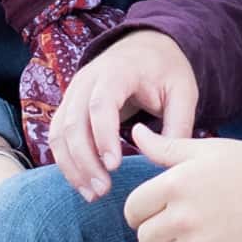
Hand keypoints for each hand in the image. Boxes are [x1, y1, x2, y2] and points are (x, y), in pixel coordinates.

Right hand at [49, 33, 198, 196]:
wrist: (146, 47)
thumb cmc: (166, 70)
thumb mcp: (183, 91)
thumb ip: (178, 126)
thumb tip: (166, 164)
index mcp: (118, 71)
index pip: (101, 105)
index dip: (103, 136)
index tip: (114, 166)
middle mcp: (87, 79)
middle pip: (74, 122)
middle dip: (85, 160)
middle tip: (103, 190)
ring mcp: (74, 92)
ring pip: (60, 132)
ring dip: (72, 166)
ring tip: (93, 194)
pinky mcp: (69, 106)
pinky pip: (58, 136)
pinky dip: (66, 162)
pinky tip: (83, 183)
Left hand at [122, 130, 241, 241]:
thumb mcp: (209, 151)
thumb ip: (167, 147)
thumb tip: (136, 135)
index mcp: (177, 184)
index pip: (132, 210)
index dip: (144, 211)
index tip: (162, 211)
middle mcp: (183, 217)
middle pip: (144, 239)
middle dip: (160, 234)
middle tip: (185, 227)